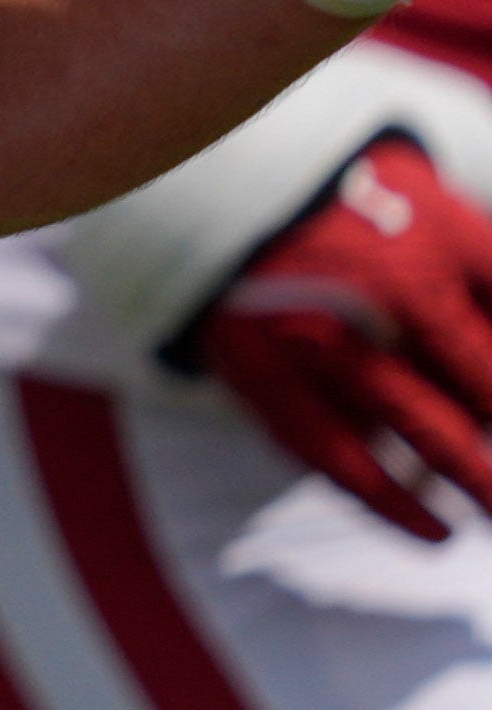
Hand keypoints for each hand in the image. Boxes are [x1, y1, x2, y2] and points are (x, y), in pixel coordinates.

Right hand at [201, 135, 491, 539]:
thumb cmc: (370, 200)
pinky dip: (367, 498)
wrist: (242, 178)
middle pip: (437, 436)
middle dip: (485, 482)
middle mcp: (344, 335)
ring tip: (462, 532)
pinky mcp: (250, 375)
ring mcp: (290, 362)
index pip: (486, 383)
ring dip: (423, 509)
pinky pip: (311, 454)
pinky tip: (418, 523)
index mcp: (408, 290)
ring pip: (365, 463)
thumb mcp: (454, 227)